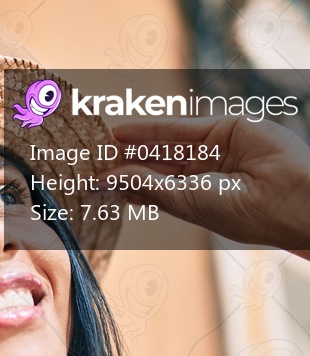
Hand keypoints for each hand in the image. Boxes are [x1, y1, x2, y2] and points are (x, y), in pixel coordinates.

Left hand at [104, 117, 309, 257]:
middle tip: (88, 156)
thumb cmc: (237, 210)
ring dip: (131, 142)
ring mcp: (211, 152)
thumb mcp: (181, 199)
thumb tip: (104, 180)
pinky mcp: (221, 129)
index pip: (148, 188)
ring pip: (162, 144)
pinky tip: (121, 131)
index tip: (90, 179)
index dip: (119, 182)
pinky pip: (179, 128)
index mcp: (190, 200)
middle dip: (121, 160)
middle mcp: (198, 176)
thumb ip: (142, 183)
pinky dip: (149, 128)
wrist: (286, 196)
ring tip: (98, 142)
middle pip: (151, 164)